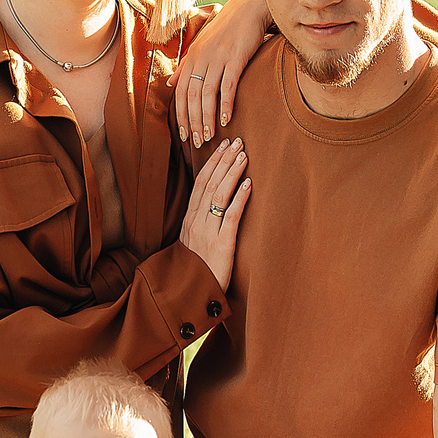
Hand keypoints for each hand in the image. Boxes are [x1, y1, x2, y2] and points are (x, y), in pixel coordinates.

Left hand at [175, 0, 270, 147]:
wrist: (248, 9)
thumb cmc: (226, 30)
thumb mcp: (202, 46)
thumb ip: (185, 66)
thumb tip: (170, 84)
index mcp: (191, 58)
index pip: (180, 92)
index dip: (181, 116)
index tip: (184, 135)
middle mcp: (201, 58)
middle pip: (192, 96)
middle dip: (193, 122)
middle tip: (198, 143)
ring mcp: (218, 58)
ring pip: (207, 94)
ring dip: (207, 118)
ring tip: (210, 137)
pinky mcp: (236, 57)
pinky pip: (227, 85)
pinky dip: (226, 104)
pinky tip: (226, 120)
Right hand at [178, 136, 249, 290]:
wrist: (189, 296)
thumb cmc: (196, 270)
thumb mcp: (194, 243)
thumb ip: (202, 224)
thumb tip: (214, 206)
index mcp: (189, 219)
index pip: (200, 183)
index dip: (212, 163)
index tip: (223, 146)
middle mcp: (196, 222)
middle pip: (209, 183)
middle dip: (223, 160)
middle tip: (237, 141)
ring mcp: (207, 232)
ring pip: (218, 195)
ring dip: (232, 172)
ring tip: (243, 155)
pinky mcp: (221, 245)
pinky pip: (230, 217)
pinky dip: (239, 199)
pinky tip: (248, 184)